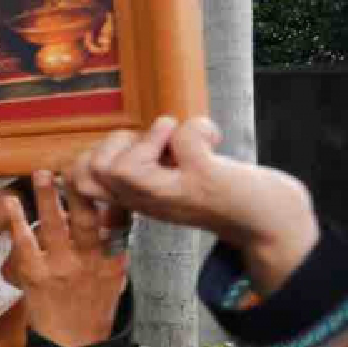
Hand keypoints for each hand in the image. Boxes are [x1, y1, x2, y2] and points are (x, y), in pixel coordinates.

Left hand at [1, 172, 128, 346]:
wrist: (72, 346)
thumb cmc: (93, 315)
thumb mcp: (115, 284)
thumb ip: (115, 255)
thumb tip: (118, 226)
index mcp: (111, 262)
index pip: (116, 224)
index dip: (110, 198)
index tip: (104, 174)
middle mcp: (89, 261)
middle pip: (87, 219)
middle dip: (80, 191)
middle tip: (74, 165)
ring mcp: (61, 267)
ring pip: (56, 225)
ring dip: (48, 197)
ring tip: (42, 174)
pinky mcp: (36, 275)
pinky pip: (25, 243)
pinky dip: (18, 221)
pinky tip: (11, 203)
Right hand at [66, 116, 317, 293]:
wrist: (268, 220)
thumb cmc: (217, 193)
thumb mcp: (166, 184)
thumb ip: (142, 168)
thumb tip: (124, 137)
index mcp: (134, 198)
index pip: (78, 181)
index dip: (88, 157)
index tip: (127, 149)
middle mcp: (147, 201)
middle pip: (93, 169)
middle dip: (119, 140)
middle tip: (155, 144)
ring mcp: (174, 193)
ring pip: (125, 166)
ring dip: (152, 134)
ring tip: (177, 140)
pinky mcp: (205, 179)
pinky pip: (183, 137)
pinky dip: (199, 126)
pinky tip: (213, 138)